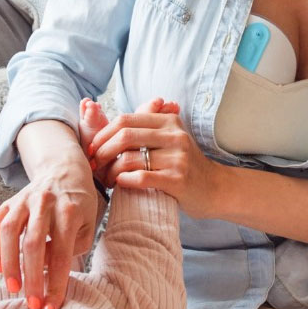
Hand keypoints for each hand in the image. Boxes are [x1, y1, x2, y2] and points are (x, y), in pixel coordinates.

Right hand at [0, 119, 99, 308]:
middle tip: (32, 303)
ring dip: (8, 263)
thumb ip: (73, 248)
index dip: (56, 282)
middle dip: (32, 278)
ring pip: (9, 232)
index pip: (62, 253)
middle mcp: (45, 202)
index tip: (51, 305)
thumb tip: (47, 269)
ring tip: (13, 287)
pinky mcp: (8, 201)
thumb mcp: (88, 225)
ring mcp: (23, 200)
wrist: (64, 171)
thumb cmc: (78, 205)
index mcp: (70, 210)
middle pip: (33, 244)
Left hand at [87, 98, 218, 217]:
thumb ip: (148, 125)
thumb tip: (114, 120)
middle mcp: (174, 136)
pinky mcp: (178, 179)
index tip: (92, 148)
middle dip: (102, 151)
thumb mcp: (171, 138)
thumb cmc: (186, 164)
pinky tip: (120, 184)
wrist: (215, 188)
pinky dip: (124, 180)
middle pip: (124, 136)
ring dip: (111, 171)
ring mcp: (177, 157)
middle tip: (94, 164)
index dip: (103, 134)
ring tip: (107, 179)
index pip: (125, 120)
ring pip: (130, 159)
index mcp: (168, 121)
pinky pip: (141, 177)